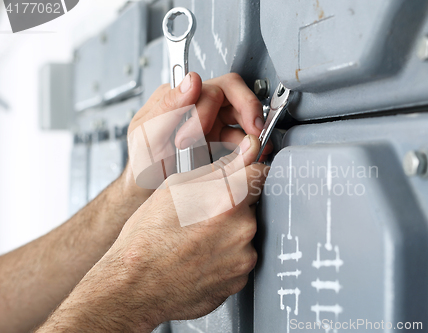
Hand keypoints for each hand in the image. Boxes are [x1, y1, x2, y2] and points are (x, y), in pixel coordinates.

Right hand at [38, 135, 268, 332]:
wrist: (134, 287)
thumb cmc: (146, 239)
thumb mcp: (175, 187)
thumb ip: (218, 168)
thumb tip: (244, 154)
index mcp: (228, 200)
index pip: (260, 173)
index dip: (247, 172)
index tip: (241, 177)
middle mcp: (242, 229)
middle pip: (251, 205)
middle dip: (233, 206)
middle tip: (203, 215)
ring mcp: (243, 258)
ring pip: (245, 233)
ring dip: (229, 232)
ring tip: (197, 239)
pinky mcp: (240, 280)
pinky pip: (239, 259)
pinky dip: (225, 256)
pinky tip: (201, 256)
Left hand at [124, 72, 272, 190]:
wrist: (149, 192)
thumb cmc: (143, 164)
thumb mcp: (146, 135)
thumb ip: (169, 106)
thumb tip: (192, 80)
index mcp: (178, 97)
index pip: (207, 88)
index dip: (211, 108)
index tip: (203, 131)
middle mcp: (197, 106)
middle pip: (233, 94)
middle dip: (247, 111)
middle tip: (252, 131)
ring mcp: (211, 123)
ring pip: (242, 116)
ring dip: (251, 131)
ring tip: (254, 149)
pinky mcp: (221, 142)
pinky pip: (243, 138)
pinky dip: (251, 146)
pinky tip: (252, 155)